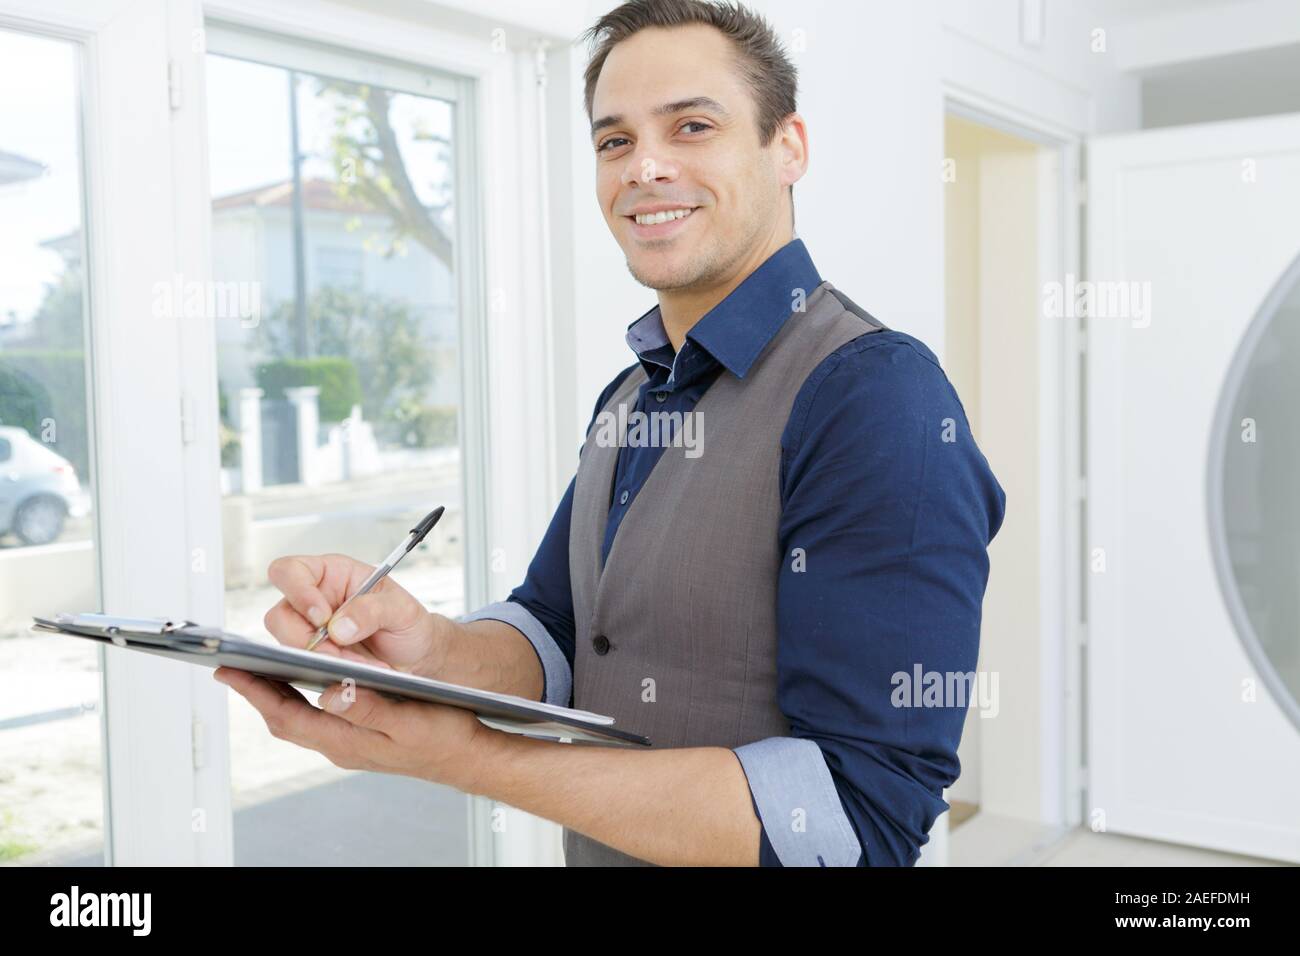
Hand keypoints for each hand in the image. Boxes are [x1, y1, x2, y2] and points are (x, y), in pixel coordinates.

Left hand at [212, 666, 500, 791]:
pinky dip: (300, 699)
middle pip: (285, 719)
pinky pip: (317, 718)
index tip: (230, 671)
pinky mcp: (360, 737)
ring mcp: (349, 743)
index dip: (256, 693)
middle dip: (256, 692)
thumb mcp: (408, 719)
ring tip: (259, 669)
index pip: (288, 716)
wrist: (467, 756)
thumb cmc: (443, 737)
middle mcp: (341, 745)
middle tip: (231, 667)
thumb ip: (369, 708)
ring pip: (299, 719)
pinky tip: (303, 682)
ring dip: (276, 695)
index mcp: (347, 741)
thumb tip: (332, 693)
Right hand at [262, 553, 453, 676]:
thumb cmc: (409, 623)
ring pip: (286, 646)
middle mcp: (314, 601)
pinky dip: (326, 674)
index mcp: (332, 574)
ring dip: (320, 660)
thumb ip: (373, 610)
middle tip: (337, 652)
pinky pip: (302, 668)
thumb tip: (338, 626)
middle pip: (280, 616)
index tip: (322, 617)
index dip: (298, 593)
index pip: (290, 571)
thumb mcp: (402, 609)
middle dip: (306, 640)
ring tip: (356, 666)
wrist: (417, 657)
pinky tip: (352, 676)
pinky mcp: (313, 659)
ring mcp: (309, 632)